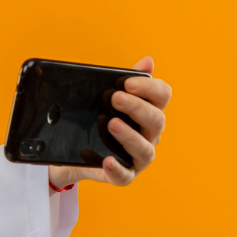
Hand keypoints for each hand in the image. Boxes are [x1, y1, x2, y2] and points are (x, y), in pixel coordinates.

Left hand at [48, 56, 171, 188]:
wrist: (74, 153)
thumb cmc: (99, 120)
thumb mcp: (107, 100)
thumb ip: (126, 81)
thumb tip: (148, 60)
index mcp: (149, 111)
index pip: (162, 96)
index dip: (149, 87)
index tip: (127, 82)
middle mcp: (150, 135)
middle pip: (156, 120)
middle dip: (137, 107)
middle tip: (115, 97)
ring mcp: (139, 157)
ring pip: (145, 149)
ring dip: (130, 136)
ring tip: (111, 123)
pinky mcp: (124, 176)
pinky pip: (124, 176)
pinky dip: (117, 169)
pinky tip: (106, 160)